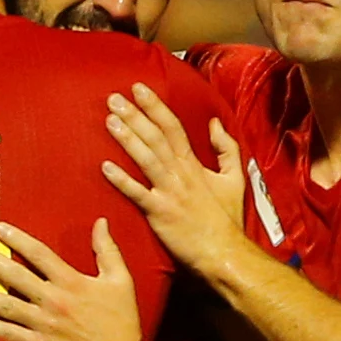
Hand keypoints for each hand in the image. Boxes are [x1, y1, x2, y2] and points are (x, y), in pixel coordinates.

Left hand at [0, 218, 140, 340]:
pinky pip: (10, 336)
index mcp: (72, 282)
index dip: (16, 238)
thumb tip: (101, 222)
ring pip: (6, 306)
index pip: (38, 253)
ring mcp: (45, 326)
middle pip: (15, 276)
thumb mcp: (121, 281)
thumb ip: (108, 250)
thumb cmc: (122, 321)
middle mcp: (54, 301)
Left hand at [101, 85, 249, 276]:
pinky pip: (138, 194)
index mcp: (193, 164)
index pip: (172, 127)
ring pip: (146, 158)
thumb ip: (226, 149)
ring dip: (127, 138)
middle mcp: (180, 173)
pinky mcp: (159, 213)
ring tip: (109, 120)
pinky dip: (122, 181)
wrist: (224, 252)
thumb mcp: (235, 179)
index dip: (154, 106)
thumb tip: (215, 124)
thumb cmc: (226, 219)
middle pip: (155, 137)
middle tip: (113, 97)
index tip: (138, 88)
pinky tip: (105, 167)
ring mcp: (169, 192)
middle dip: (134, 115)